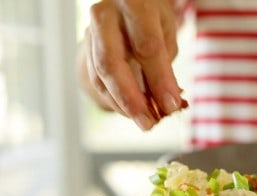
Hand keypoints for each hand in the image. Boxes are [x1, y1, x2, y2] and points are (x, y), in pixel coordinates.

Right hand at [81, 0, 182, 129]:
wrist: (125, 2)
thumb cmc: (151, 18)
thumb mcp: (166, 32)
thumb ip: (165, 67)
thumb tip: (168, 106)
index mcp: (134, 5)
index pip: (146, 46)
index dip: (159, 80)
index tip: (171, 106)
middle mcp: (106, 15)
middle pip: (111, 63)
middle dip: (131, 99)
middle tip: (148, 123)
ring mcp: (90, 32)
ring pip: (100, 76)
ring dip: (122, 105)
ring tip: (144, 121)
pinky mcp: (85, 48)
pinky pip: (96, 81)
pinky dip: (115, 100)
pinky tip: (131, 111)